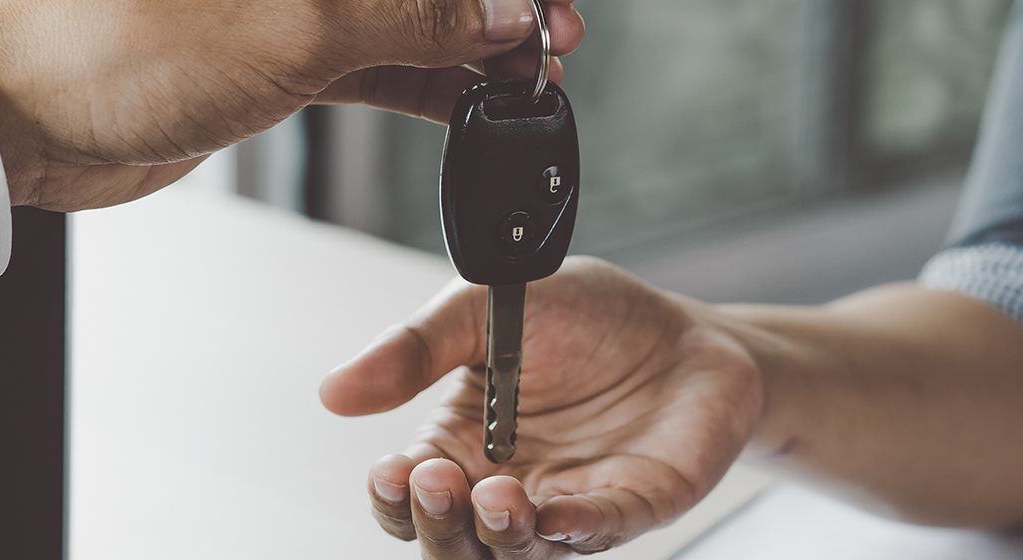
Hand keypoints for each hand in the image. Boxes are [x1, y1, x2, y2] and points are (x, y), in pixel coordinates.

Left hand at [0, 0, 583, 211]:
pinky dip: (423, 80)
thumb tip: (501, 10)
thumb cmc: (116, 47)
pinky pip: (371, 59)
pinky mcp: (273, 55)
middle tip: (552, 42)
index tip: (543, 2)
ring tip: (528, 79)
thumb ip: (410, 15)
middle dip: (491, 3)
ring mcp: (285, 3)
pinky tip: (471, 101)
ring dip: (467, 46)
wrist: (25, 120)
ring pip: (403, 15)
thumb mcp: (293, 28)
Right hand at [320, 257, 762, 557]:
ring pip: (513, 553)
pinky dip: (572, 532)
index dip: (392, 495)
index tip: (393, 468)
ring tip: (496, 495)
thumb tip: (334, 393)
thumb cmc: (586, 317)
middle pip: (451, 540)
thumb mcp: (486, 307)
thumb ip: (415, 349)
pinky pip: (593, 535)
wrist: (688, 327)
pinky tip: (555, 517)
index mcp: (462, 444)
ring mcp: (565, 505)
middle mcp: (507, 486)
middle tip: (435, 481)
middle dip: (435, 523)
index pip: (408, 496)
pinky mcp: (627, 508)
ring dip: (496, 534)